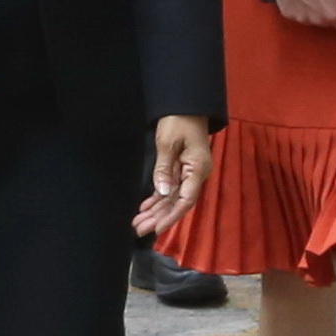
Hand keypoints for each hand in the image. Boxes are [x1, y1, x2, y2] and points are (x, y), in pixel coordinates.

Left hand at [133, 115, 213, 236]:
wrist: (185, 106)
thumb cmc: (178, 120)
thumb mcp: (168, 143)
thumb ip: (164, 168)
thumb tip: (162, 193)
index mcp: (197, 169)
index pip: (186, 199)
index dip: (171, 215)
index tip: (157, 227)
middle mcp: (195, 175)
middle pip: (177, 202)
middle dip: (159, 217)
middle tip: (139, 229)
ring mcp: (188, 173)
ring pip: (172, 198)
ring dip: (156, 211)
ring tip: (138, 223)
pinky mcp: (180, 170)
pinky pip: (169, 189)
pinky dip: (157, 199)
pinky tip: (145, 209)